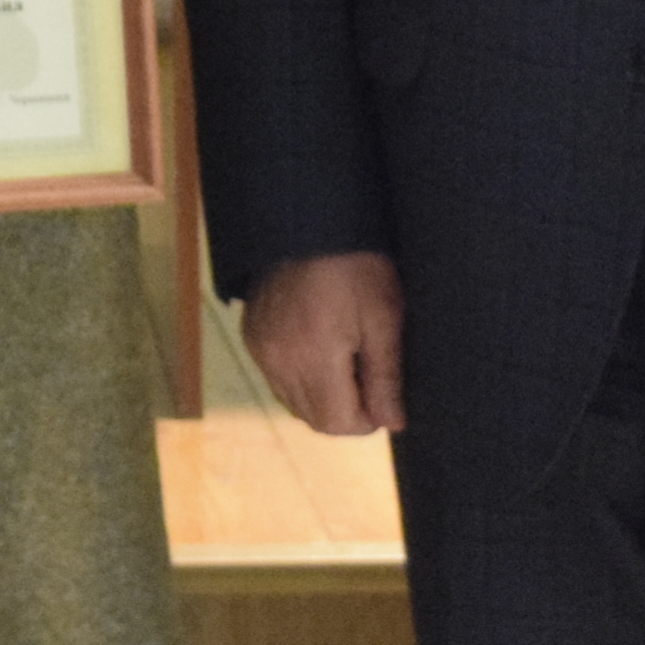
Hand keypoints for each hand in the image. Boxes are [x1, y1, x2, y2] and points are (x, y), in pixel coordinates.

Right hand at [244, 251, 406, 434]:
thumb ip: (386, 377)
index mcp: (313, 356)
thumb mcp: (383, 317)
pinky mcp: (252, 336)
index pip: (336, 423)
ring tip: (344, 358)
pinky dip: (300, 377)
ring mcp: (260, 349)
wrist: (310, 221)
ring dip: (322, 396)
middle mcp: (278, 360)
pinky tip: (319, 347)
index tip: (383, 395)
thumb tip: (392, 423)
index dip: (366, 419)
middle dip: (345, 410)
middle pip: (313, 419)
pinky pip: (277, 378)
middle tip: (367, 374)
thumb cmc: (357, 266)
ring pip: (293, 402)